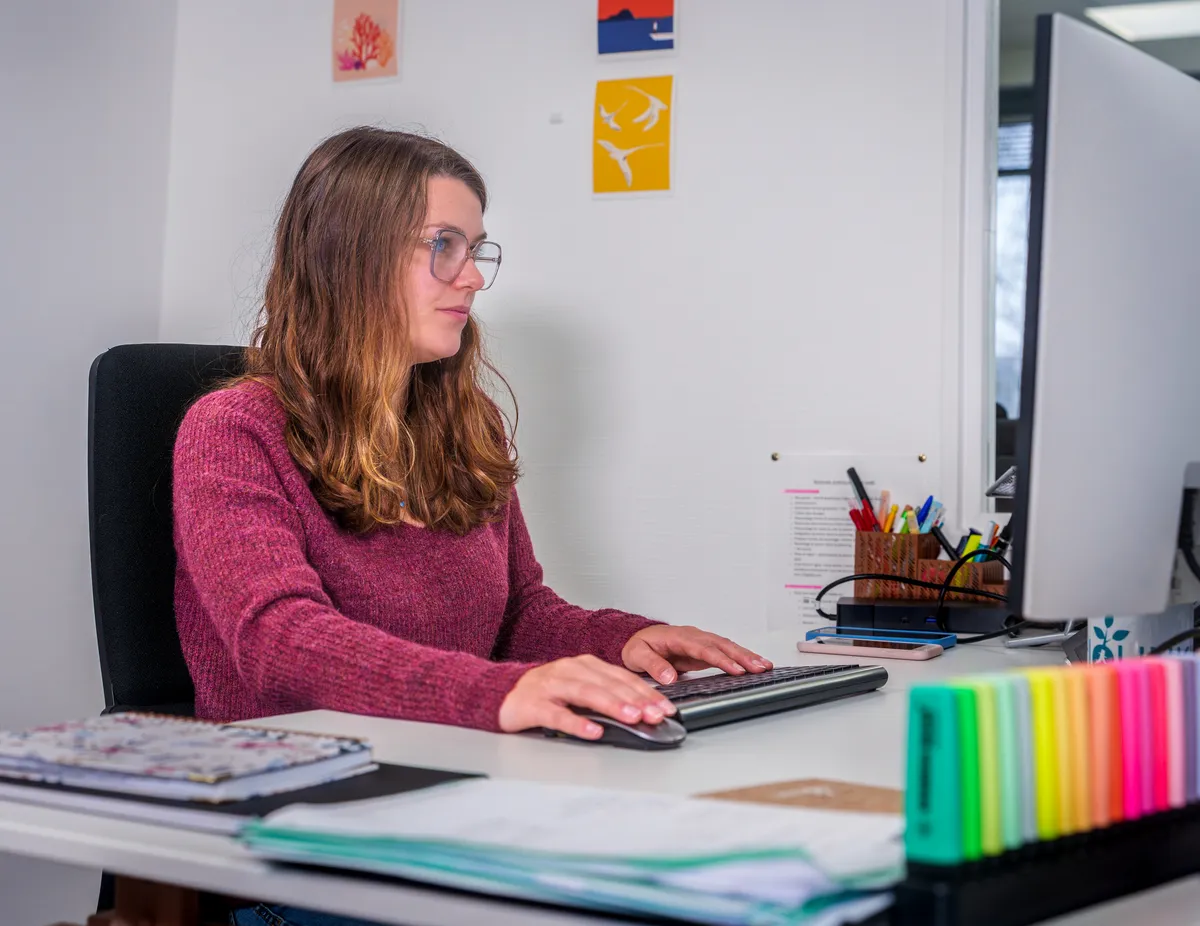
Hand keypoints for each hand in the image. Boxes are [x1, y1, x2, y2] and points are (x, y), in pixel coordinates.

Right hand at [499, 655, 676, 739]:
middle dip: (635, 699)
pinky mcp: (533, 704)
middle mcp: (569, 670)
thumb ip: (605, 695)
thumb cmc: (544, 694)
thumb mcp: (577, 688)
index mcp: (584, 665)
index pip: (621, 677)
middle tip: (655, 714)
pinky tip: (592, 731)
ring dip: (612, 705)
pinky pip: (558, 714)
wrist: (500, 694)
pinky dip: (577, 723)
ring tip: (631, 717)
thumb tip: (640, 710)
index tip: (665, 707)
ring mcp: (550, 685)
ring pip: (586, 693)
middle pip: (608, 684)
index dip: (645, 692)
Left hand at [621, 625, 772, 684]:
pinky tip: (754, 665)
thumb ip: (652, 665)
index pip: (703, 647)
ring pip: (727, 646)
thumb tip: (669, 676)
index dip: (720, 658)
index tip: (735, 669)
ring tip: (765, 666)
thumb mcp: (637, 655)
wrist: (639, 639)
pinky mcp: (704, 650)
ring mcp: (700, 642)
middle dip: (742, 656)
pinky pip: (725, 652)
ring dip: (746, 656)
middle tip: (759, 667)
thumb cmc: (638, 646)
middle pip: (721, 644)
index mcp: (678, 637)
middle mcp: (693, 636)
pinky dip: (741, 658)